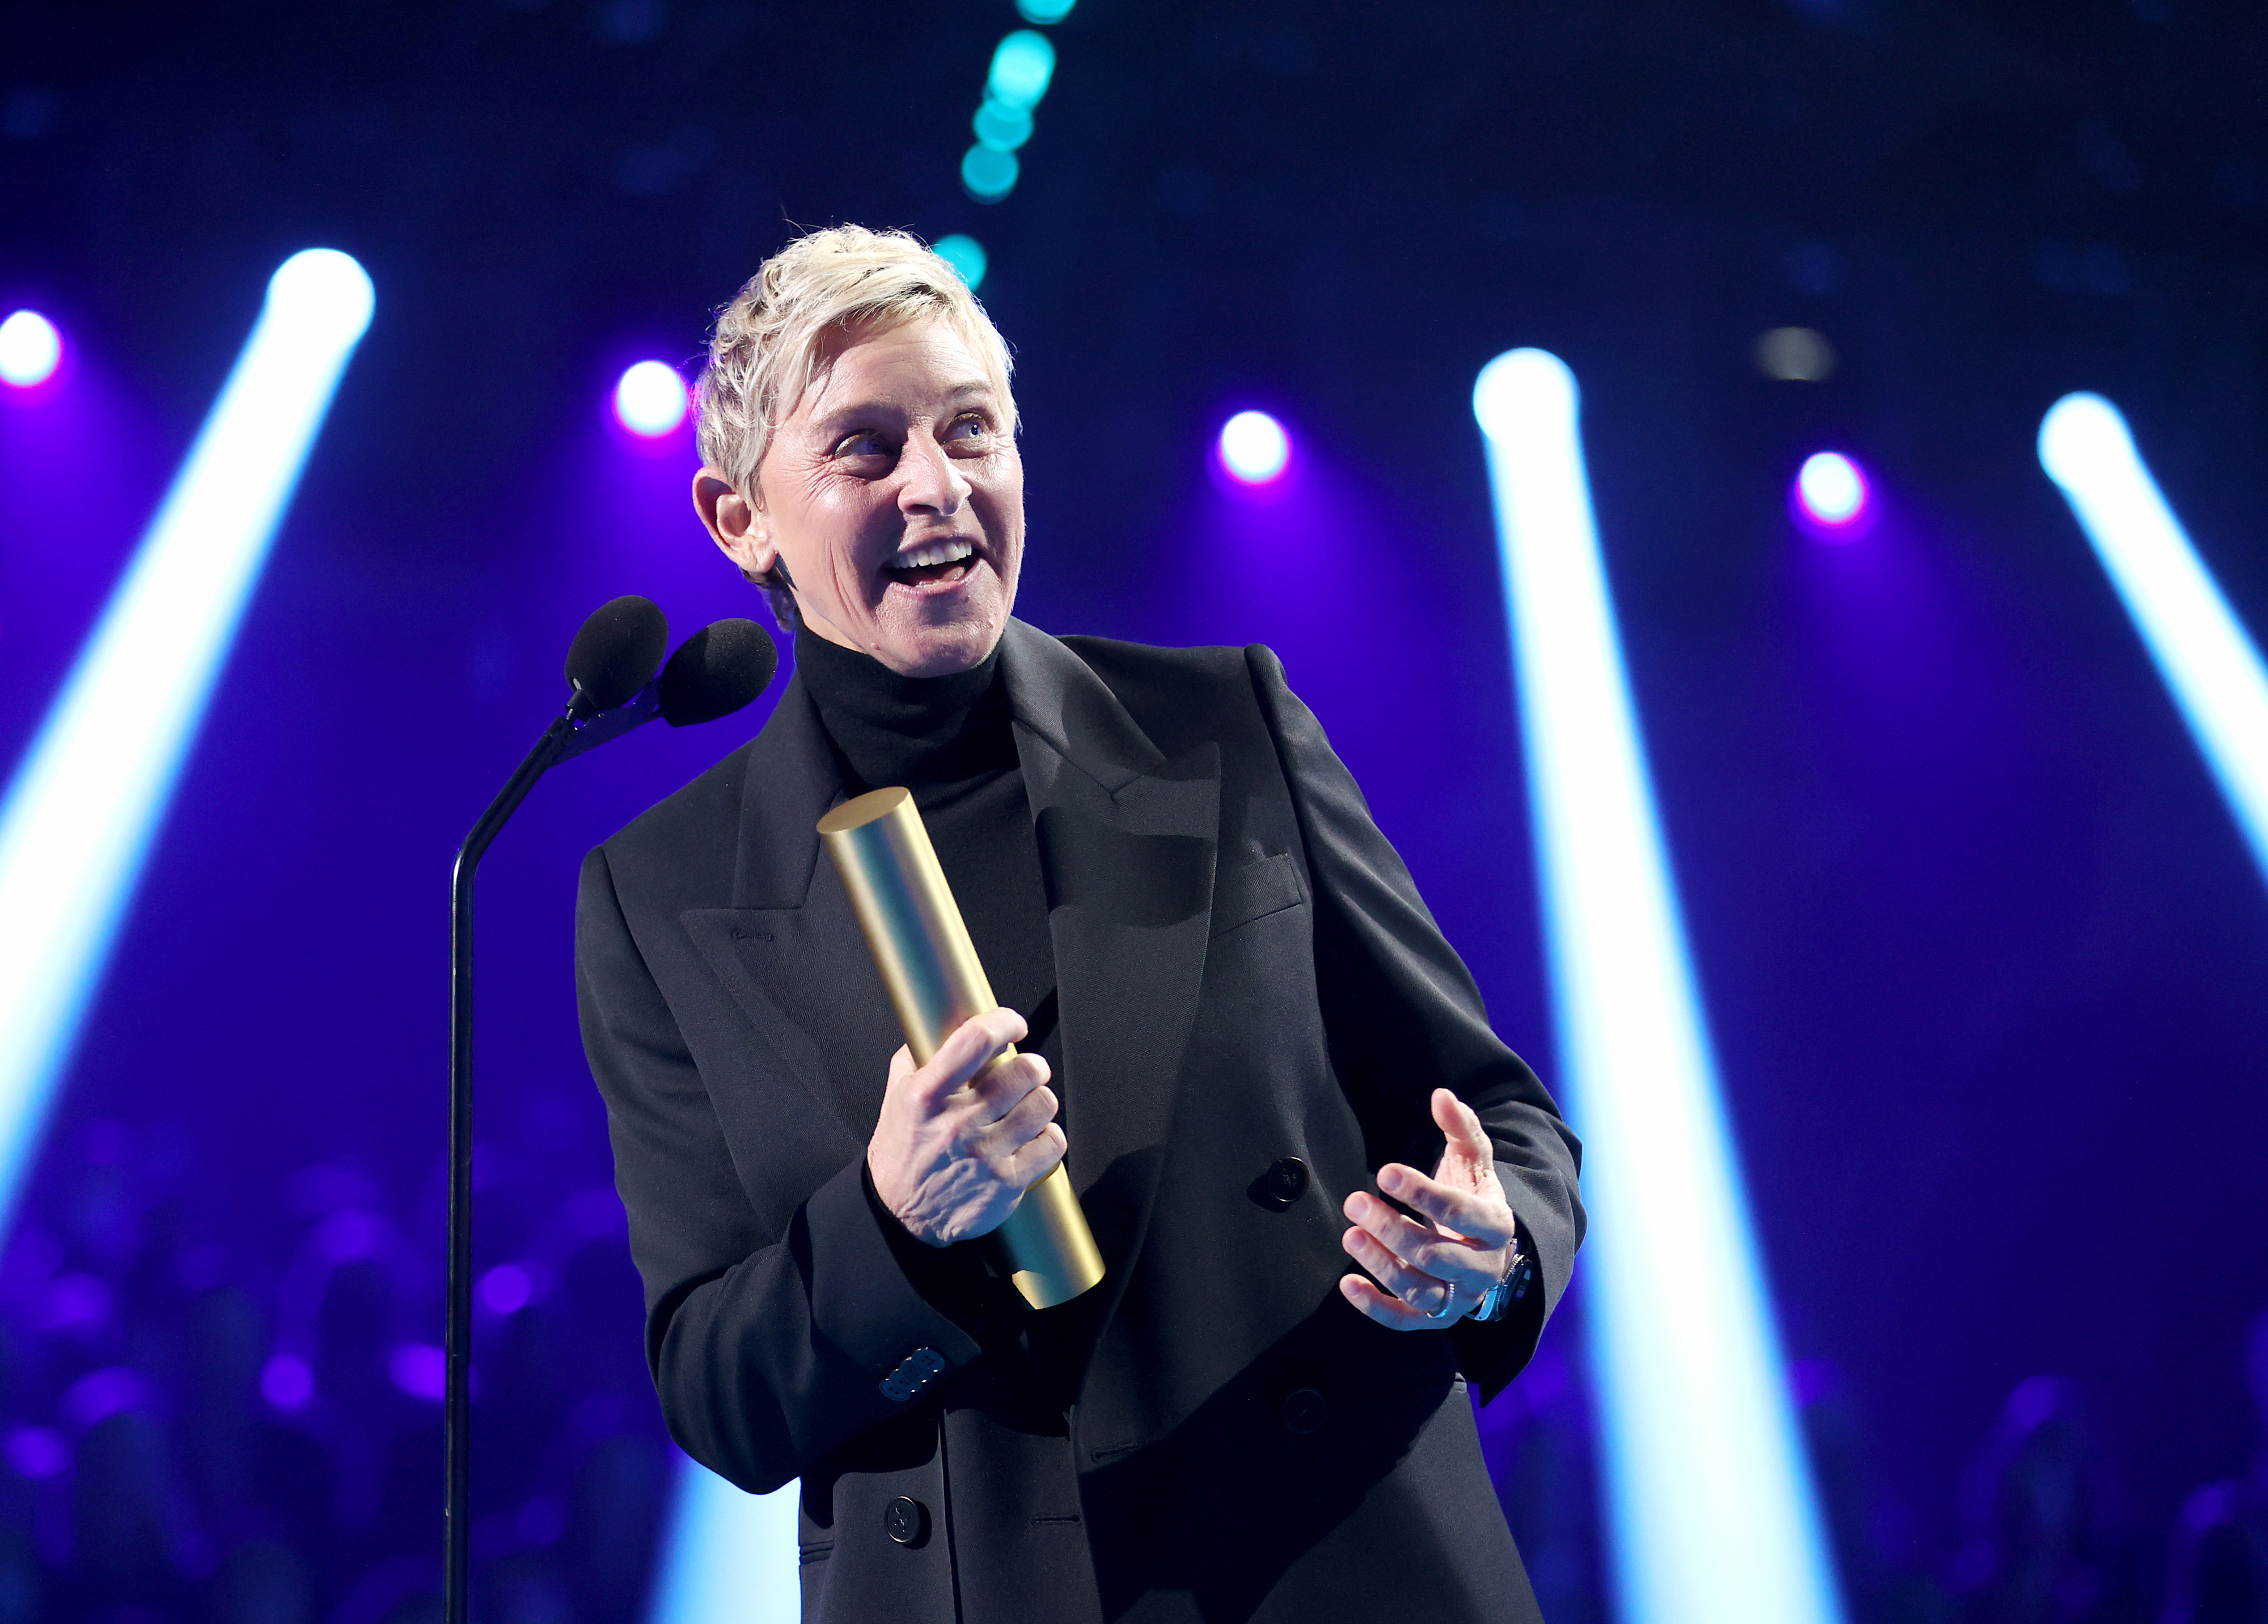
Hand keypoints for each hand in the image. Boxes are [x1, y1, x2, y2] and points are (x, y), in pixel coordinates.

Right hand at [867, 1008, 1064, 1247]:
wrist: (900, 1213)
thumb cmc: (903, 1148)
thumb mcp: (897, 1094)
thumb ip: (919, 1054)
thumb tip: (947, 1019)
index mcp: (926, 1097)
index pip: (976, 1041)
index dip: (1004, 1022)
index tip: (1012, 1025)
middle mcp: (956, 1125)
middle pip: (1023, 1072)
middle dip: (1031, 1066)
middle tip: (1024, 1073)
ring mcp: (984, 1156)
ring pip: (1043, 1105)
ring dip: (1039, 1100)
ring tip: (1026, 1106)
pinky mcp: (1006, 1183)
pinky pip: (1053, 1143)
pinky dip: (1048, 1135)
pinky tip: (1031, 1136)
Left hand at [1339, 1088, 1518, 1328]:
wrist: (1487, 1248)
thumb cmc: (1473, 1197)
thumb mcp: (1472, 1162)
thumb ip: (1460, 1128)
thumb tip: (1442, 1095)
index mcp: (1495, 1225)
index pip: (1460, 1212)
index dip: (1421, 1192)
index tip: (1385, 1171)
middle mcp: (1482, 1268)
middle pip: (1434, 1254)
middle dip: (1392, 1227)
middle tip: (1355, 1201)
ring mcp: (1458, 1297)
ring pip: (1419, 1289)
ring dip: (1380, 1263)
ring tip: (1350, 1233)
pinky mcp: (1435, 1318)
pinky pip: (1405, 1319)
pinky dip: (1375, 1306)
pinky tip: (1347, 1283)